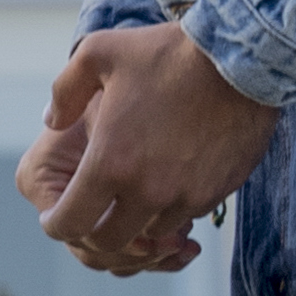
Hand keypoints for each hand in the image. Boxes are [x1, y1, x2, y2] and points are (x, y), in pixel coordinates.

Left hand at [23, 19, 274, 272]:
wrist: (244, 59)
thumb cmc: (166, 53)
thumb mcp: (96, 55)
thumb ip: (64, 93)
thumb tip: (51, 122)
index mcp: (109, 164)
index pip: (70, 224)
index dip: (57, 224)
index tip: (58, 216)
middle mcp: (148, 190)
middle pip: (112, 242)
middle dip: (98, 231)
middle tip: (98, 209)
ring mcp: (188, 195)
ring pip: (153, 232)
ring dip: (140, 219)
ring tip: (138, 188)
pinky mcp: (220, 191)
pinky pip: (190, 214)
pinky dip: (175, 206)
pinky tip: (172, 177)